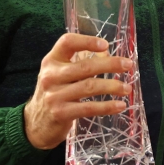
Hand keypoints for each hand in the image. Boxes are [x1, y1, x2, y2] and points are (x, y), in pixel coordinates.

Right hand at [23, 33, 135, 149]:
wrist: (35, 124)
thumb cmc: (55, 93)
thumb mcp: (61, 74)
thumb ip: (81, 62)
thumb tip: (109, 55)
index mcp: (51, 61)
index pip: (67, 42)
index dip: (87, 41)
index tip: (106, 45)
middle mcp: (50, 75)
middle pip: (85, 66)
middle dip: (110, 65)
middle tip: (128, 65)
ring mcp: (54, 95)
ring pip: (89, 87)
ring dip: (112, 86)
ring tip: (127, 88)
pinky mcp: (60, 113)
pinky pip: (88, 108)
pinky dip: (107, 106)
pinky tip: (120, 105)